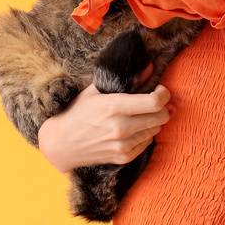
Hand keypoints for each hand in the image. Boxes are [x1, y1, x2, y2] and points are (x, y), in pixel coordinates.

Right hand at [37, 61, 171, 173]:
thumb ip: (127, 79)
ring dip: (153, 121)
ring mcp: (123, 145)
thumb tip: (150, 67)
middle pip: (161, 117)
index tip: (160, 90)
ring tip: (140, 115)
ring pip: (156, 130)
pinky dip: (144, 135)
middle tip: (154, 102)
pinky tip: (133, 129)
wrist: (61, 143)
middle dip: (162, 107)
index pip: (155, 102)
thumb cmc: (77, 112)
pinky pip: (146, 143)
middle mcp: (121, 127)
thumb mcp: (96, 90)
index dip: (164, 94)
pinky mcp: (123, 157)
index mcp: (114, 106)